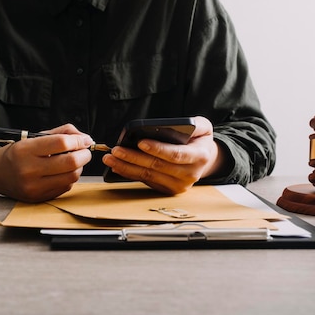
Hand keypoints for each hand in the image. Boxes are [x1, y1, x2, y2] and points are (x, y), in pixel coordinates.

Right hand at [0, 124, 93, 201]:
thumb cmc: (19, 153)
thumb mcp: (34, 137)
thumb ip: (61, 133)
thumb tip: (86, 139)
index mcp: (25, 150)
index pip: (61, 143)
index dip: (79, 141)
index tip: (85, 140)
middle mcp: (28, 169)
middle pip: (70, 162)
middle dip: (84, 155)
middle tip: (85, 151)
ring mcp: (34, 186)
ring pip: (71, 176)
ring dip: (79, 168)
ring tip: (74, 161)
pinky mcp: (39, 197)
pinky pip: (65, 187)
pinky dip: (70, 178)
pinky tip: (64, 172)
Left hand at [101, 116, 226, 193]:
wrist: (204, 160)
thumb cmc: (199, 140)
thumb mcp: (203, 127)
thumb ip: (195, 123)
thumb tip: (175, 124)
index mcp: (200, 157)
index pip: (176, 154)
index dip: (158, 149)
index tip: (140, 142)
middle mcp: (190, 174)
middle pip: (157, 166)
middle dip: (134, 157)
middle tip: (116, 150)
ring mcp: (179, 185)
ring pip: (148, 176)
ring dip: (127, 167)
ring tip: (110, 158)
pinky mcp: (168, 190)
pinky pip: (146, 181)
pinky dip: (130, 173)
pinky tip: (117, 166)